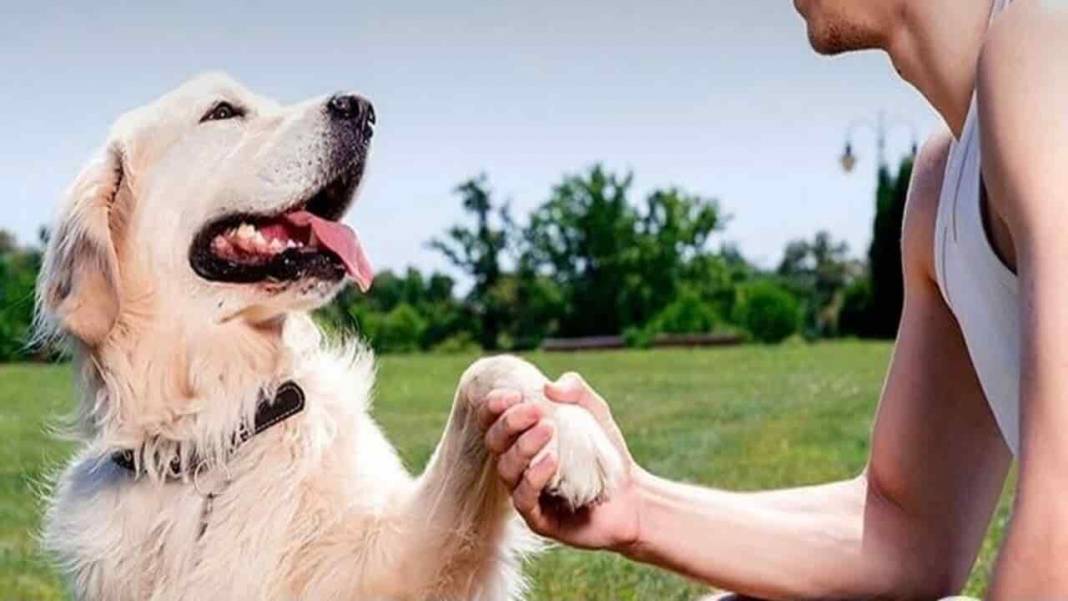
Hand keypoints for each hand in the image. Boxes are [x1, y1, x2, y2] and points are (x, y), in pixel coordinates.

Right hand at [477, 372, 644, 552]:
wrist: (632, 497)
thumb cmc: (607, 453)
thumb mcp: (595, 413)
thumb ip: (576, 391)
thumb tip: (548, 386)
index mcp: (521, 439)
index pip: (493, 421)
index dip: (494, 407)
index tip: (513, 394)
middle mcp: (517, 466)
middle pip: (495, 443)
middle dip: (510, 423)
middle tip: (536, 411)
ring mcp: (524, 492)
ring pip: (506, 469)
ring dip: (524, 446)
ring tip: (549, 429)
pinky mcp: (537, 518)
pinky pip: (523, 497)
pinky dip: (534, 476)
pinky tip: (552, 459)